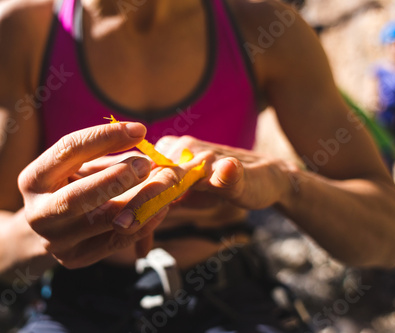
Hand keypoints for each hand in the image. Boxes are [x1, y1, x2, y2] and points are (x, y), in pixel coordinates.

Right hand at [17, 122, 168, 268]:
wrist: (43, 232)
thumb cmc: (68, 187)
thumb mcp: (77, 166)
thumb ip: (106, 156)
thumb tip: (146, 147)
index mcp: (33, 179)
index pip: (67, 150)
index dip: (104, 137)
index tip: (139, 130)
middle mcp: (39, 213)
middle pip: (77, 197)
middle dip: (116, 179)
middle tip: (146, 164)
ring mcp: (56, 241)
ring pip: (104, 222)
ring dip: (140, 201)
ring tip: (164, 185)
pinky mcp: (76, 259)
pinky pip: (117, 242)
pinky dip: (144, 223)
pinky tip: (160, 208)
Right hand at [113, 135, 297, 230]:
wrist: (267, 178)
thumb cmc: (260, 182)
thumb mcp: (249, 184)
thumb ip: (234, 178)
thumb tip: (228, 168)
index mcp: (188, 149)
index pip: (154, 175)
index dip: (141, 202)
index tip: (126, 226)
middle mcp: (175, 150)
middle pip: (144, 182)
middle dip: (134, 212)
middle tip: (129, 244)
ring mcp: (174, 160)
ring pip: (147, 189)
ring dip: (139, 216)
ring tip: (135, 245)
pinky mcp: (177, 174)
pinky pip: (157, 193)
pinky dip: (150, 216)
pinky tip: (145, 242)